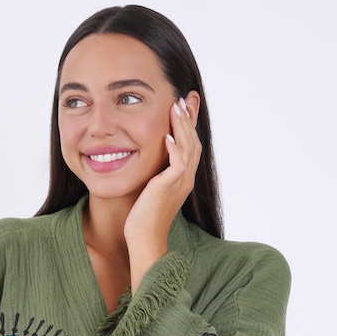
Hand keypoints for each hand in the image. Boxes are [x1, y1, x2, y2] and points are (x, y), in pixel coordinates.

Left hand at [124, 94, 200, 291]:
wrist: (143, 237)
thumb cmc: (142, 216)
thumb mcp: (150, 188)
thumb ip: (154, 172)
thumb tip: (149, 160)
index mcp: (182, 178)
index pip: (190, 145)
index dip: (189, 125)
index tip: (185, 105)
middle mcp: (185, 179)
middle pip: (194, 142)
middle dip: (189, 119)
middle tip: (184, 98)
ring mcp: (180, 183)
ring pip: (188, 149)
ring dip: (183, 127)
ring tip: (176, 108)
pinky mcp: (169, 188)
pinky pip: (177, 164)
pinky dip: (174, 148)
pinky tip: (168, 135)